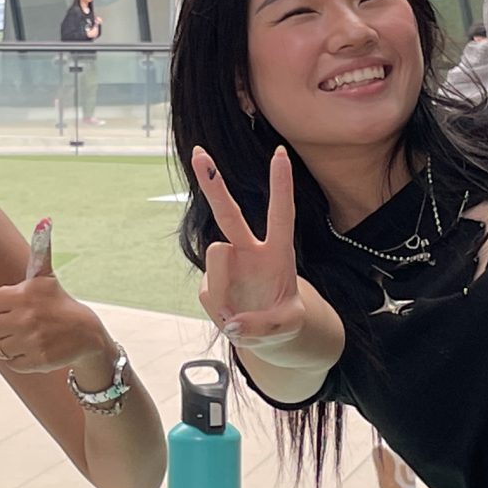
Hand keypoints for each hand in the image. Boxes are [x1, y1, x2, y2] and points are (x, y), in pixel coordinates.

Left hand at [0, 219, 111, 378]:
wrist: (86, 334)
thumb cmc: (57, 303)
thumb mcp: (46, 277)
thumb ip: (41, 251)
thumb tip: (45, 220)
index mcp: (22, 294)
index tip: (1, 309)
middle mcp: (26, 317)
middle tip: (11, 325)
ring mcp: (31, 341)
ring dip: (6, 344)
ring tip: (24, 336)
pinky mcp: (37, 360)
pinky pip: (11, 362)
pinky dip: (19, 358)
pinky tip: (33, 348)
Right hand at [191, 146, 307, 350]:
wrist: (266, 333)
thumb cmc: (284, 321)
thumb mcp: (288, 326)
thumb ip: (265, 325)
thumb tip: (233, 324)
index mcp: (278, 252)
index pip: (281, 214)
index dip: (281, 185)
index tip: (280, 153)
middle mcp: (250, 250)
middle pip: (228, 213)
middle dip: (212, 184)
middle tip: (199, 153)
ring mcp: (227, 265)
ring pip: (215, 260)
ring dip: (226, 290)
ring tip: (242, 316)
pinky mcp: (209, 282)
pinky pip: (209, 294)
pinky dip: (220, 312)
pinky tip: (232, 318)